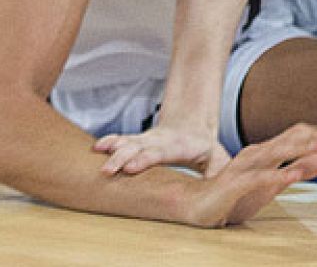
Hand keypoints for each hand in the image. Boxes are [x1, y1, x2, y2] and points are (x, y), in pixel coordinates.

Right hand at [96, 121, 227, 177]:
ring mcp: (145, 140)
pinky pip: (120, 140)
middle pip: (137, 147)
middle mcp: (157, 141)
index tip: (130, 168)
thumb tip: (220, 191)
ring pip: (126, 142)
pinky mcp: (136, 141)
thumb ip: (218, 173)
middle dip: (121, 157)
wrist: (192, 126)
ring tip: (96, 153)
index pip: (158, 153)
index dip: (144, 160)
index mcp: (176, 146)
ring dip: (111, 149)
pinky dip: (109, 142)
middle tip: (107, 170)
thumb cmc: (205, 148)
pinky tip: (96, 147)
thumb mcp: (217, 158)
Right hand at [180, 123, 316, 227]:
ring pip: (274, 154)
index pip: (295, 135)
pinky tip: (293, 174)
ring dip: (298, 150)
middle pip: (288, 140)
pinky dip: (277, 175)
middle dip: (313, 138)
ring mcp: (244, 167)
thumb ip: (300, 169)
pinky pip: (258, 178)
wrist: (199, 206)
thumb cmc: (239, 193)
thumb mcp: (275, 182)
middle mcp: (256, 154)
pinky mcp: (234, 184)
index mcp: (266, 151)